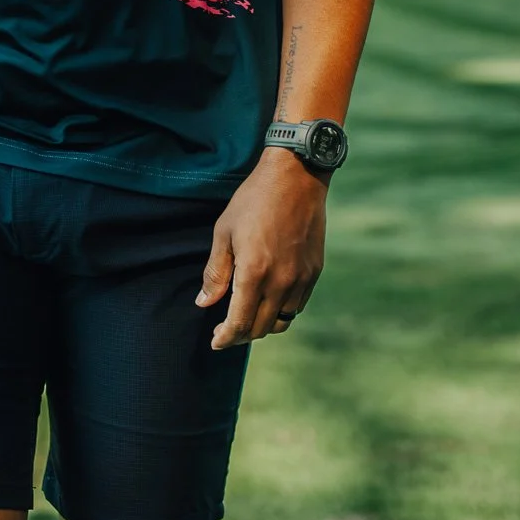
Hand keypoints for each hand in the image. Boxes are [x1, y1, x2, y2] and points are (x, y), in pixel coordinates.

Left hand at [196, 150, 325, 346]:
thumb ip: (215, 272)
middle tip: (226, 330)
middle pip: (261, 328)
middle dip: (241, 335)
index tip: (216, 342)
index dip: (226, 338)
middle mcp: (281, 282)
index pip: (240, 323)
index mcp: (254, 273)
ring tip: (248, 317)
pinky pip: (297, 305)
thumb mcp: (224, 232)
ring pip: (282, 321)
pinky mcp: (314, 272)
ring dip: (263, 326)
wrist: (295, 178)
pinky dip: (281, 311)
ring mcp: (301, 279)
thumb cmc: (253, 201)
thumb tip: (204, 303)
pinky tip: (269, 300)